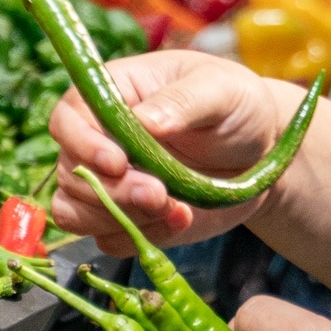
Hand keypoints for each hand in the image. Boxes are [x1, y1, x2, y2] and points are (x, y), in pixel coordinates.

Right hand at [48, 51, 300, 253]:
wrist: (262, 154)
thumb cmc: (237, 105)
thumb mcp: (221, 90)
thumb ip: (183, 101)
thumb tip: (145, 122)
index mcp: (113, 96)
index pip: (68, 118)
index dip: (81, 143)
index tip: (117, 162)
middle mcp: (100, 139)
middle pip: (70, 172)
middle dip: (111, 192)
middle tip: (159, 194)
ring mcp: (111, 182)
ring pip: (76, 212)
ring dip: (121, 218)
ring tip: (175, 208)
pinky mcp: (127, 218)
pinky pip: (109, 240)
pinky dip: (141, 238)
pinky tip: (181, 219)